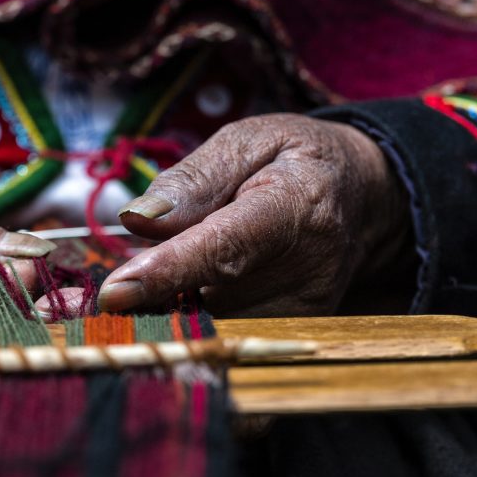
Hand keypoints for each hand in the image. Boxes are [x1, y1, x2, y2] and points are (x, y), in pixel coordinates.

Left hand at [96, 113, 413, 316]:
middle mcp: (310, 266)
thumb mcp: (247, 140)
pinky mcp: (298, 332)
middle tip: (123, 273)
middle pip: (211, 295)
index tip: (114, 292)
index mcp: (297, 203)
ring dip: (173, 304)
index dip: (169, 272)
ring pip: (213, 323)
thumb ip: (193, 178)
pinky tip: (189, 294)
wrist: (362, 196)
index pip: (226, 246)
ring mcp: (308, 308)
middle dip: (155, 289)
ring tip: (171, 270)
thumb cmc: (294, 160)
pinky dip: (196, 319)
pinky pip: (228, 336)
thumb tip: (137, 220)